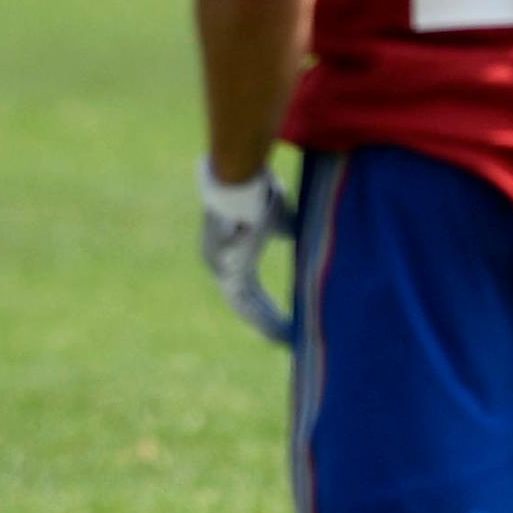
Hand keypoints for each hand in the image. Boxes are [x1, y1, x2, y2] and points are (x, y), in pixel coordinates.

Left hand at [198, 157, 296, 345]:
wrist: (240, 172)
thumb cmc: (258, 188)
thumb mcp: (276, 214)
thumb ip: (283, 229)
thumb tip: (295, 234)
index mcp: (226, 251)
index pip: (245, 286)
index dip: (263, 304)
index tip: (280, 320)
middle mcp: (217, 262)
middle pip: (242, 301)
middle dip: (265, 321)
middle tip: (284, 340)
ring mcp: (219, 265)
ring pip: (243, 305)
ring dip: (266, 324)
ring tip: (286, 340)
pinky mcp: (227, 265)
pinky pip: (246, 300)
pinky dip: (264, 316)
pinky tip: (281, 328)